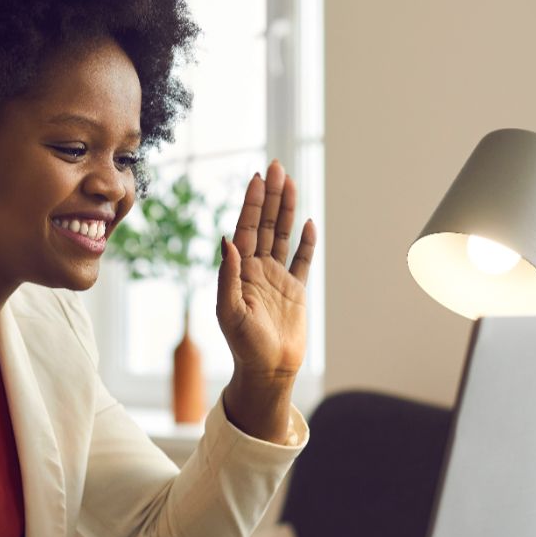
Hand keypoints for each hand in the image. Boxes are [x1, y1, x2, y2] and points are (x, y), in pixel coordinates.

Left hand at [216, 161, 316, 441]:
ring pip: (283, 235)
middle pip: (266, 224)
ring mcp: (277, 278)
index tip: (257, 178)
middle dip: (270, 196)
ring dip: (287, 209)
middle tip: (275, 166)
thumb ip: (228, 275)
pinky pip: (302, 260)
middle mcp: (257, 269)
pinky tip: (309, 222)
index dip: (252, 204)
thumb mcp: (229, 311)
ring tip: (291, 182)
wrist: (268, 370)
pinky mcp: (295, 291)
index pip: (246, 229)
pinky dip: (307, 242)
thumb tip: (226, 241)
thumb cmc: (243, 345)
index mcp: (240, 271)